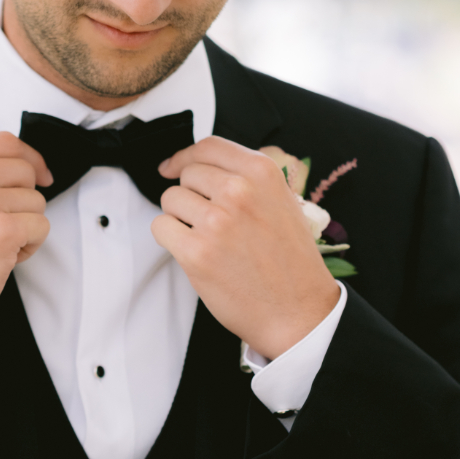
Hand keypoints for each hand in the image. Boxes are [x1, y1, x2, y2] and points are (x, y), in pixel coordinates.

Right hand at [0, 132, 52, 347]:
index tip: (40, 175)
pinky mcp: (2, 230)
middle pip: (25, 171)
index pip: (4, 141)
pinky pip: (41, 226)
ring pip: (36, 201)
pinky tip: (1, 258)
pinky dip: (29, 246)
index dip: (30, 157)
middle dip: (23, 200)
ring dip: (24, 226)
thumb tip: (27, 164)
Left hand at [151, 137, 338, 359]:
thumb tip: (203, 166)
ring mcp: (216, 221)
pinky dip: (170, 238)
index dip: (185, 156)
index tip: (172, 167)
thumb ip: (248, 180)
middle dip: (190, 195)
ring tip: (206, 238)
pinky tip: (194, 251)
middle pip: (187, 175)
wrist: (298, 312)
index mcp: (262, 173)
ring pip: (170, 200)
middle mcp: (238, 191)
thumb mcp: (283, 203)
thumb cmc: (291, 263)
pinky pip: (161, 227)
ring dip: (179, 218)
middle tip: (208, 221)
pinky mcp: (196, 252)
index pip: (208, 146)